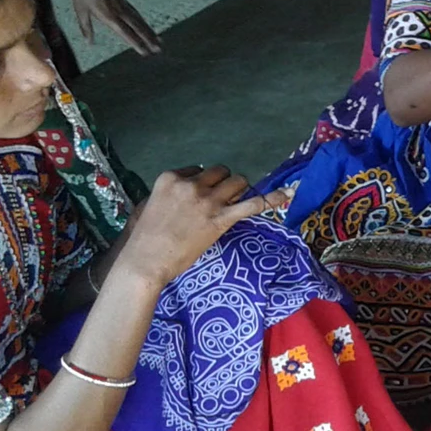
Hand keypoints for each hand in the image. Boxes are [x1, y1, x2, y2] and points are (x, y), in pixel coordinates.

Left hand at [65, 0, 160, 55]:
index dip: (136, 44)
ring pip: (139, 20)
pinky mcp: (122, 0)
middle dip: (149, 39)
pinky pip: (136, 14)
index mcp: (108, 16)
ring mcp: (123, 4)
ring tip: (159, 40)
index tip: (145, 53)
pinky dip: (143, 22)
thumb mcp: (80, 9)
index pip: (126, 33)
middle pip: (138, 28)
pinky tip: (146, 26)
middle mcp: (119, 11)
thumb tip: (89, 42)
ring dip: (150, 31)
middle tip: (159, 49)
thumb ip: (86, 27)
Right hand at [112, 166, 288, 286]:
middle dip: (224, 183)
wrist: (146, 261)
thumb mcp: (148, 206)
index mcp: (170, 178)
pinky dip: (271, 198)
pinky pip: (253, 203)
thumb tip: (179, 194)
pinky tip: (287, 194)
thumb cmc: (142, 239)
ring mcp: (208, 201)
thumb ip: (167, 194)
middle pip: (221, 172)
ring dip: (240, 190)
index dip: (203, 183)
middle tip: (220, 200)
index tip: (201, 196)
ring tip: (235, 204)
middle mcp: (191, 184)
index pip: (197, 170)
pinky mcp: (221, 218)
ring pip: (238, 182)